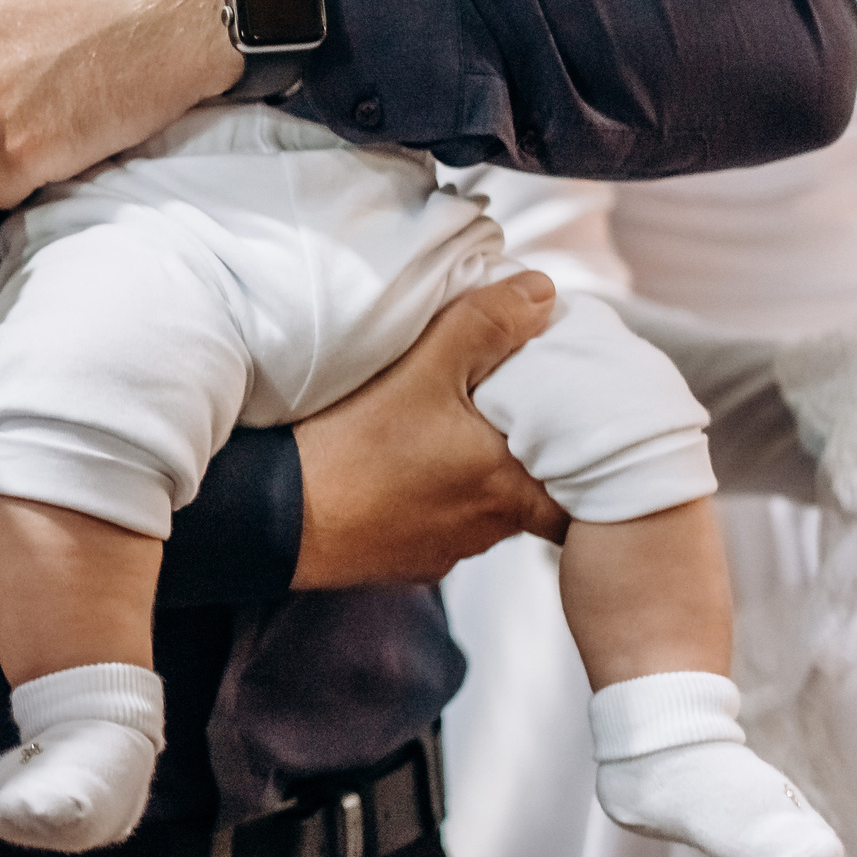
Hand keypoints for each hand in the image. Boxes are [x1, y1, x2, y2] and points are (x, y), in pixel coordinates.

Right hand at [290, 273, 568, 589]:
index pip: (582, 487)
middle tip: (505, 421)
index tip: (571, 429)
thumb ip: (484, 326)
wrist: (274, 520)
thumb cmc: (351, 450)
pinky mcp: (404, 563)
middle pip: (531, 497)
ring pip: (482, 512)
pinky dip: (429, 504)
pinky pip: (435, 530)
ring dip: (474, 482)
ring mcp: (443, 552)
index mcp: (509, 486)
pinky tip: (400, 479)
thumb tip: (542, 293)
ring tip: (446, 441)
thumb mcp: (420, 371)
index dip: (582, 457)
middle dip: (524, 461)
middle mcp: (486, 529)